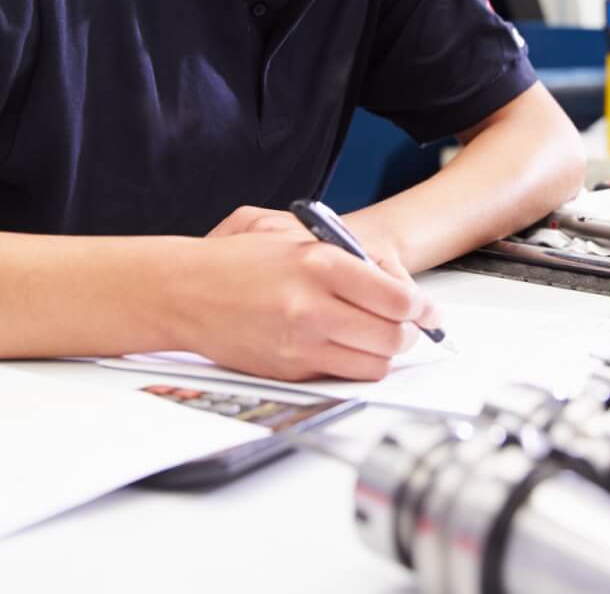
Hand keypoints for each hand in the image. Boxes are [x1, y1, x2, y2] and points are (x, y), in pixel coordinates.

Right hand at [188, 207, 439, 381]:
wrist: (183, 292)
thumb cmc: (236, 261)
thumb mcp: (293, 234)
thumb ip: (347, 252)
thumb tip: (393, 277)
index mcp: (318, 263)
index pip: (396, 296)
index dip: (422, 306)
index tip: (427, 307)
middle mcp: (312, 306)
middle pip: (394, 335)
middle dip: (411, 332)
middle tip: (412, 325)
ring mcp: (301, 343)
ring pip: (376, 363)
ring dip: (388, 352)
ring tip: (383, 337)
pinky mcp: (291, 369)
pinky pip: (345, 376)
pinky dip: (359, 366)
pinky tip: (352, 348)